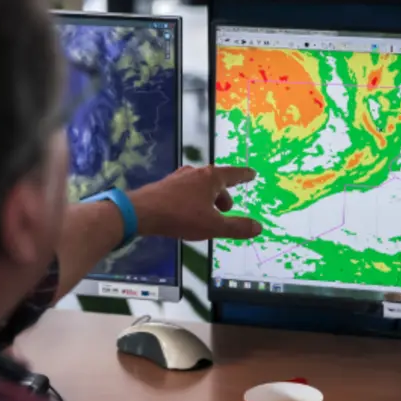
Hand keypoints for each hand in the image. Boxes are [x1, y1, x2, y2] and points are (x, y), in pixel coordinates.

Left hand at [130, 165, 261, 241]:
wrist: (142, 212)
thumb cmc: (181, 216)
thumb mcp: (213, 226)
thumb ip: (236, 227)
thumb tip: (258, 227)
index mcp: (211, 178)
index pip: (234, 174)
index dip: (244, 176)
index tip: (251, 174)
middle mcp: (196, 173)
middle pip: (217, 182)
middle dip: (224, 195)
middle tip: (226, 210)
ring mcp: (179, 177)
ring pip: (201, 186)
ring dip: (208, 199)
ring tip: (207, 214)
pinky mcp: (166, 185)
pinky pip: (187, 191)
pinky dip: (193, 200)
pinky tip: (188, 213)